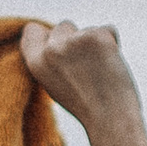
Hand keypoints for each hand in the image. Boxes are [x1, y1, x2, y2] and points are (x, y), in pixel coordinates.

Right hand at [20, 19, 142, 140]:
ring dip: (96, 42)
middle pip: (64, 26)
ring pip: (86, 28)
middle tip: (87, 67)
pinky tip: (112, 64)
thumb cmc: (86, 106)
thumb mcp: (54, 84)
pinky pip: (108, 29)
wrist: (110, 119)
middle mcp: (51, 50)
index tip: (61, 43)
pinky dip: (114, 43)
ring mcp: (73, 42)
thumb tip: (55, 37)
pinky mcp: (96, 37)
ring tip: (101, 70)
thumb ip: (50, 60)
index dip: (48, 34)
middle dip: (76, 39)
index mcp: (36, 63)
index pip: (32, 31)